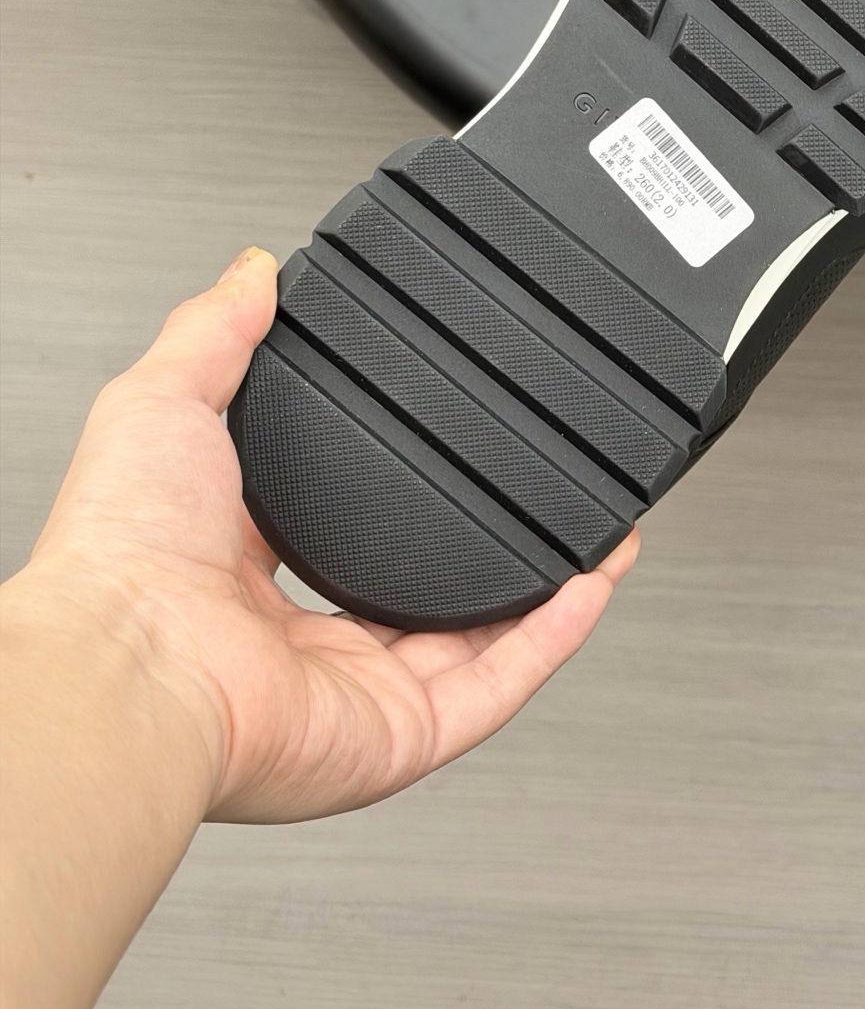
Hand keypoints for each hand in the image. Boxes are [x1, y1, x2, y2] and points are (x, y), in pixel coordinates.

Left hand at [22, 248, 638, 824]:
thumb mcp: (163, 402)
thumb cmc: (119, 555)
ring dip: (548, 590)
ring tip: (602, 535)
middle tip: (548, 500)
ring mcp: (355, 694)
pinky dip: (551, 639)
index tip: (457, 448)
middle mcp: (302, 648)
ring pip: (479, 644)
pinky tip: (589, 583)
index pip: (346, 531)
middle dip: (499, 552)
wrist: (128, 659)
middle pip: (428, 598)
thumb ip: (214, 334)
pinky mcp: (398, 736)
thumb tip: (251, 272)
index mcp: (243, 577)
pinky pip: (496, 688)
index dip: (410, 491)